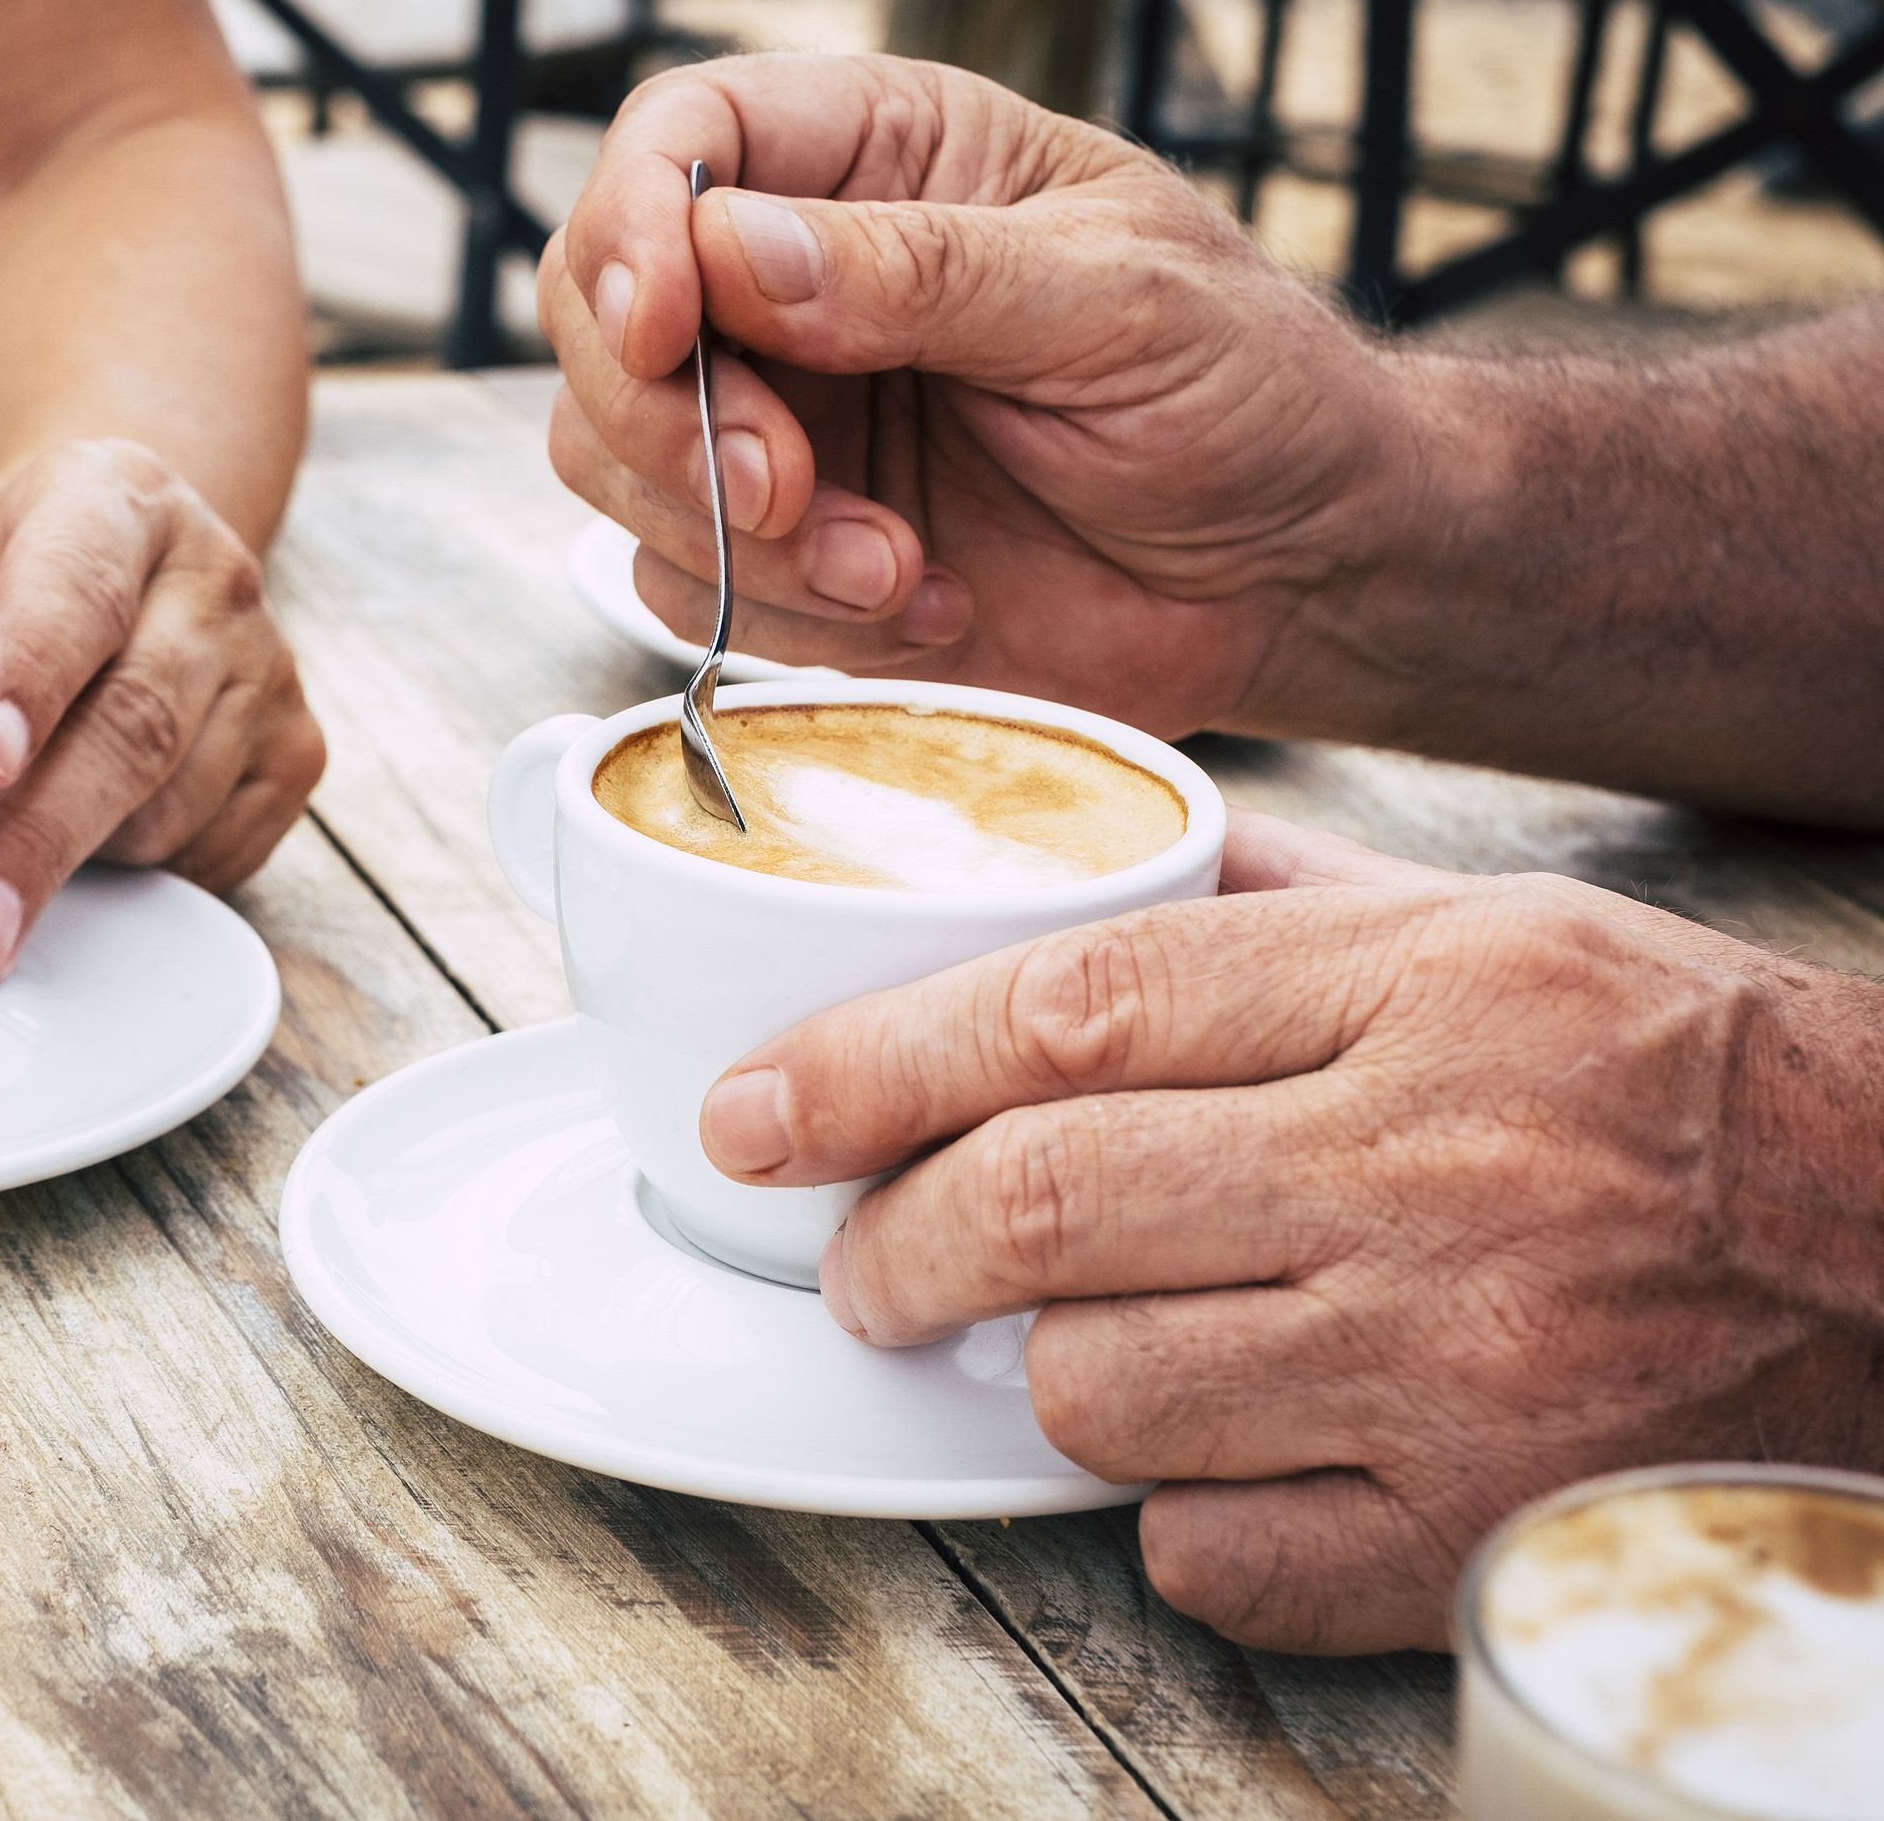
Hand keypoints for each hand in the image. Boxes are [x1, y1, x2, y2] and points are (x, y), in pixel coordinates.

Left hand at [0, 439, 324, 978]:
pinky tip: (97, 824)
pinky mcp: (297, 751)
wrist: (136, 552)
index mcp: (112, 502)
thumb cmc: (16, 571)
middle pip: (135, 726)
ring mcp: (269, 668)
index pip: (75, 595)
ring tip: (17, 829)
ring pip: (169, 811)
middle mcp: (212, 578)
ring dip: (77, 854)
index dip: (26, 682)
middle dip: (41, 835)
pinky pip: (210, 855)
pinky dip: (136, 870)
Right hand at [541, 54, 1428, 738]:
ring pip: (610, 459)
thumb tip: (734, 249)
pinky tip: (918, 605)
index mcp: (881, 158)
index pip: (678, 137)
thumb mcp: (1116, 299)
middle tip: (791, 490)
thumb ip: (923, 270)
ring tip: (893, 566)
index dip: (630, 228)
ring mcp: (781, 422)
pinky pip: (681, 587)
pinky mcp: (785, 555)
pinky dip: (780, 618)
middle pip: (595, 311)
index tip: (662, 330)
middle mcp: (799, 282)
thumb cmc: (1246, 393)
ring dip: (733, 539)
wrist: (1297, 576)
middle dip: (669, 420)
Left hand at [695, 813, 1883, 1652]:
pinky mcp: (1482, 1531)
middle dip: (892, 1245)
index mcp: (1422, 988)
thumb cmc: (1681, 1075)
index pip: (1069, 1006)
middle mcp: (1433, 1169)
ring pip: (1101, 1393)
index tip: (754, 1111)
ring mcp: (1459, 1367)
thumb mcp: (1493, 926)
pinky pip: (1213, 1554)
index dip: (868, 1065)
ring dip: (1041, 1378)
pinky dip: (1170, 1516)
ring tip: (1084, 1343)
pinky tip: (1226, 1455)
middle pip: (1043, 1204)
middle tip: (862, 1264)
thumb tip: (1064, 881)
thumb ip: (1268, 906)